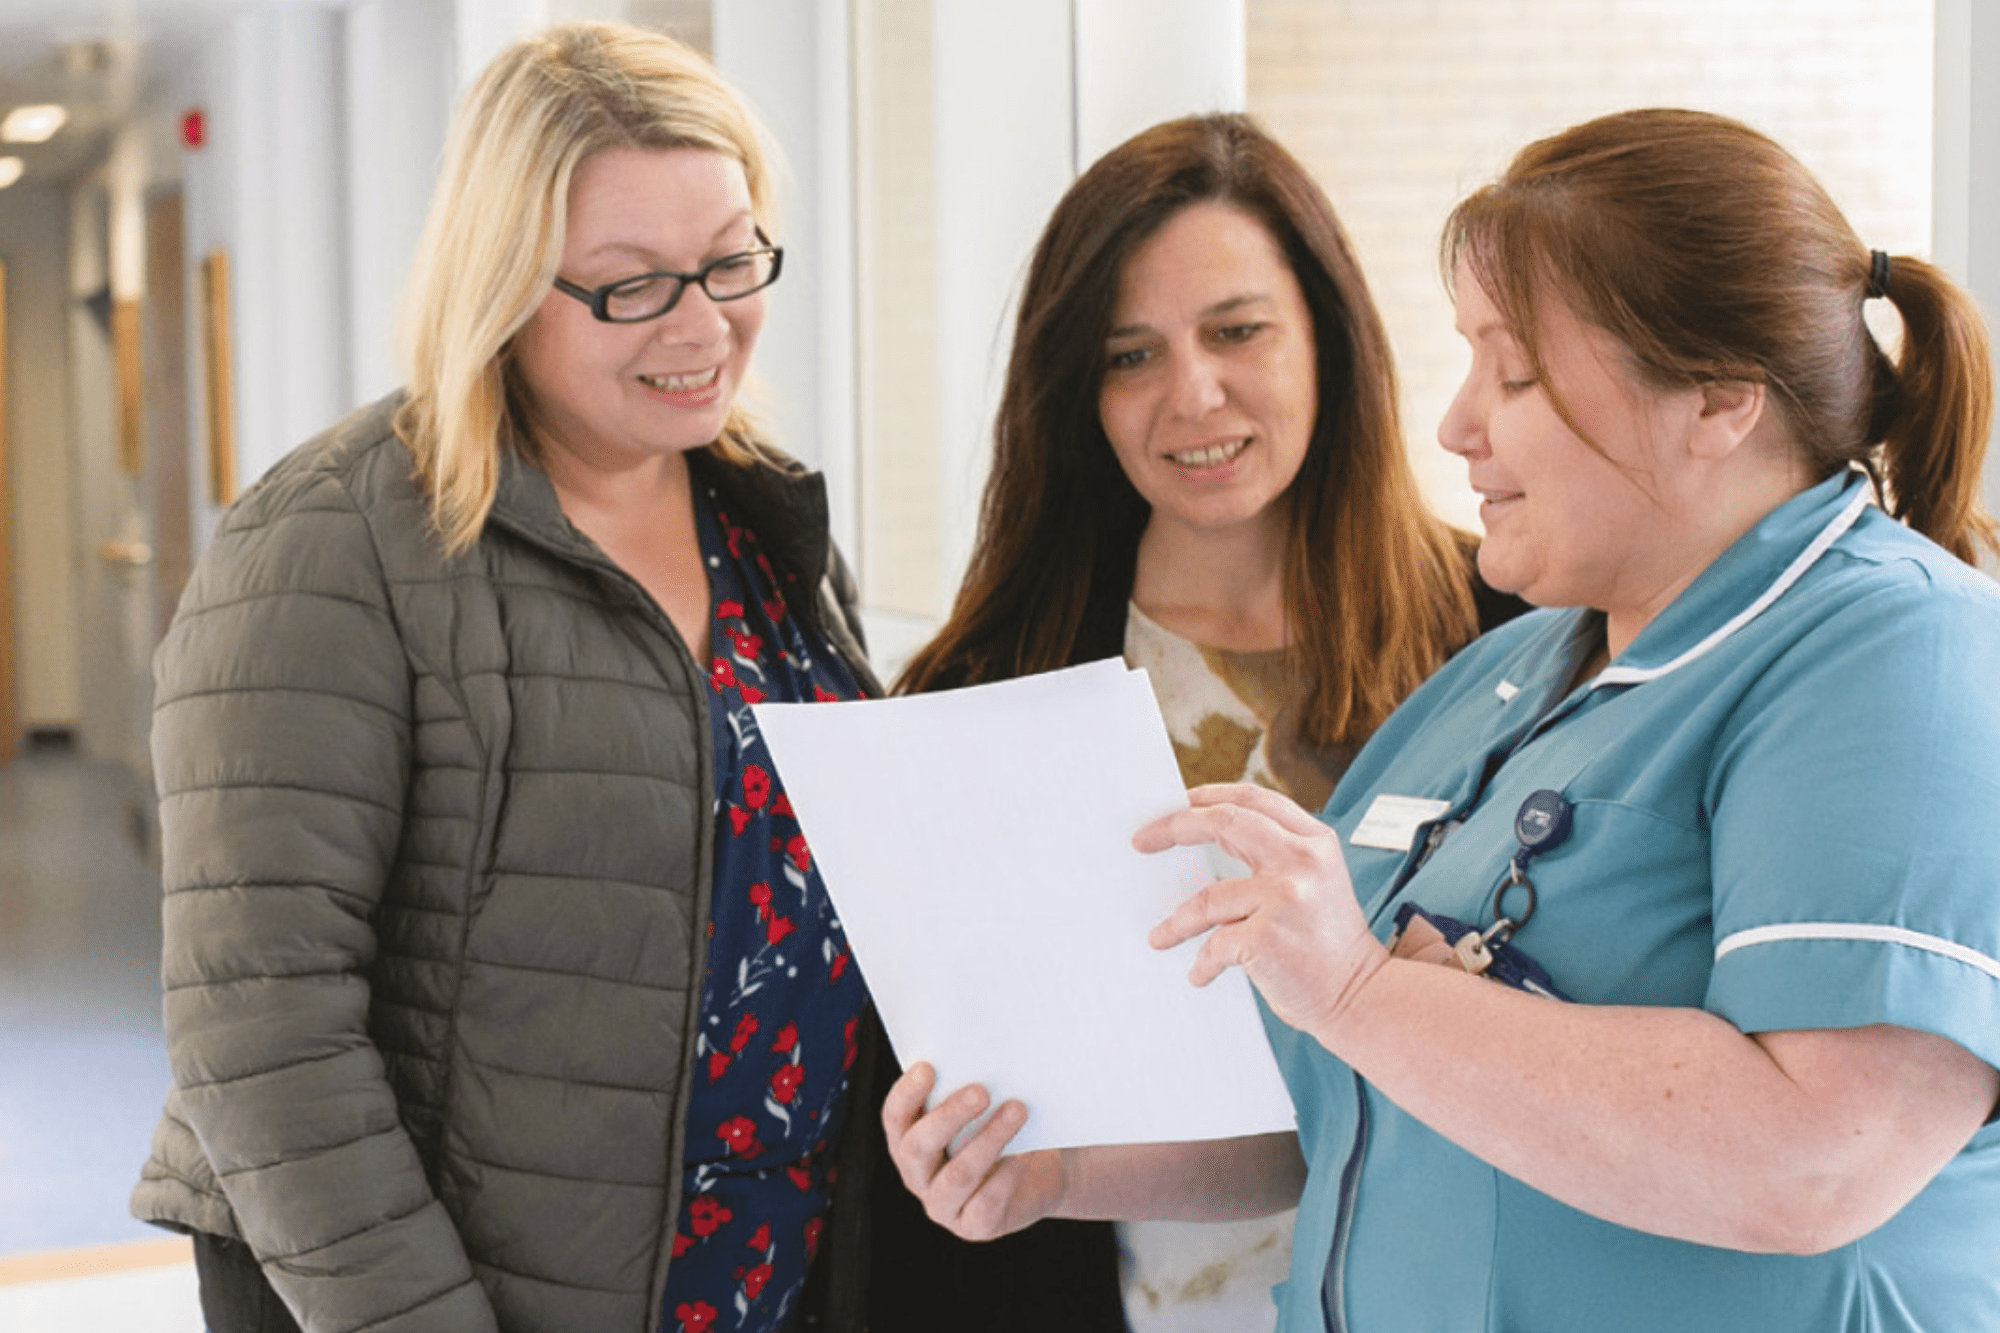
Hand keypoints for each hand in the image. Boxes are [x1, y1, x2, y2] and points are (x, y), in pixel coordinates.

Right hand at [881, 1062, 1068, 1240]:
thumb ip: (967, 1091)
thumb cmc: (999, 1130)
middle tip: (981, 1091)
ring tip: (1017, 1110)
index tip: (928, 1067)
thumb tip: (981, 1061)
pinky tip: (1024, 1153)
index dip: (906, 1093)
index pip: (895, 1118)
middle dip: (949, 1116)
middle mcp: (917, 1176)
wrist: (1036, 1177)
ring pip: (958, 1175)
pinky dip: (1007, 1174)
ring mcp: (942, 1206)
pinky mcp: (975, 1227)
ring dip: (988, 1139)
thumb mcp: (978, 1111)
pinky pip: (987, 1202)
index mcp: (907, 1141)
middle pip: (918, 1147)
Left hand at [1136, 782, 1387, 1037]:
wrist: (1362, 997)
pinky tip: (1199, 975)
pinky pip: (1214, 944)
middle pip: (1222, 822)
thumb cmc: (1328, 944)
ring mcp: (1285, 897)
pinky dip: (1202, 963)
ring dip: (1176, 923)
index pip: (1253, 800)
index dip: (1210, 795)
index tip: (1177, 803)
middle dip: (1173, 827)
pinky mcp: (1266, 938)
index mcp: (1315, 841)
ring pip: (1206, 899)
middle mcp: (1302, 861)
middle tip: (1140, 841)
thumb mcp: (1314, 882)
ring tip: (1159, 938)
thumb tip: (1204, 829)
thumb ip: (1272, 854)